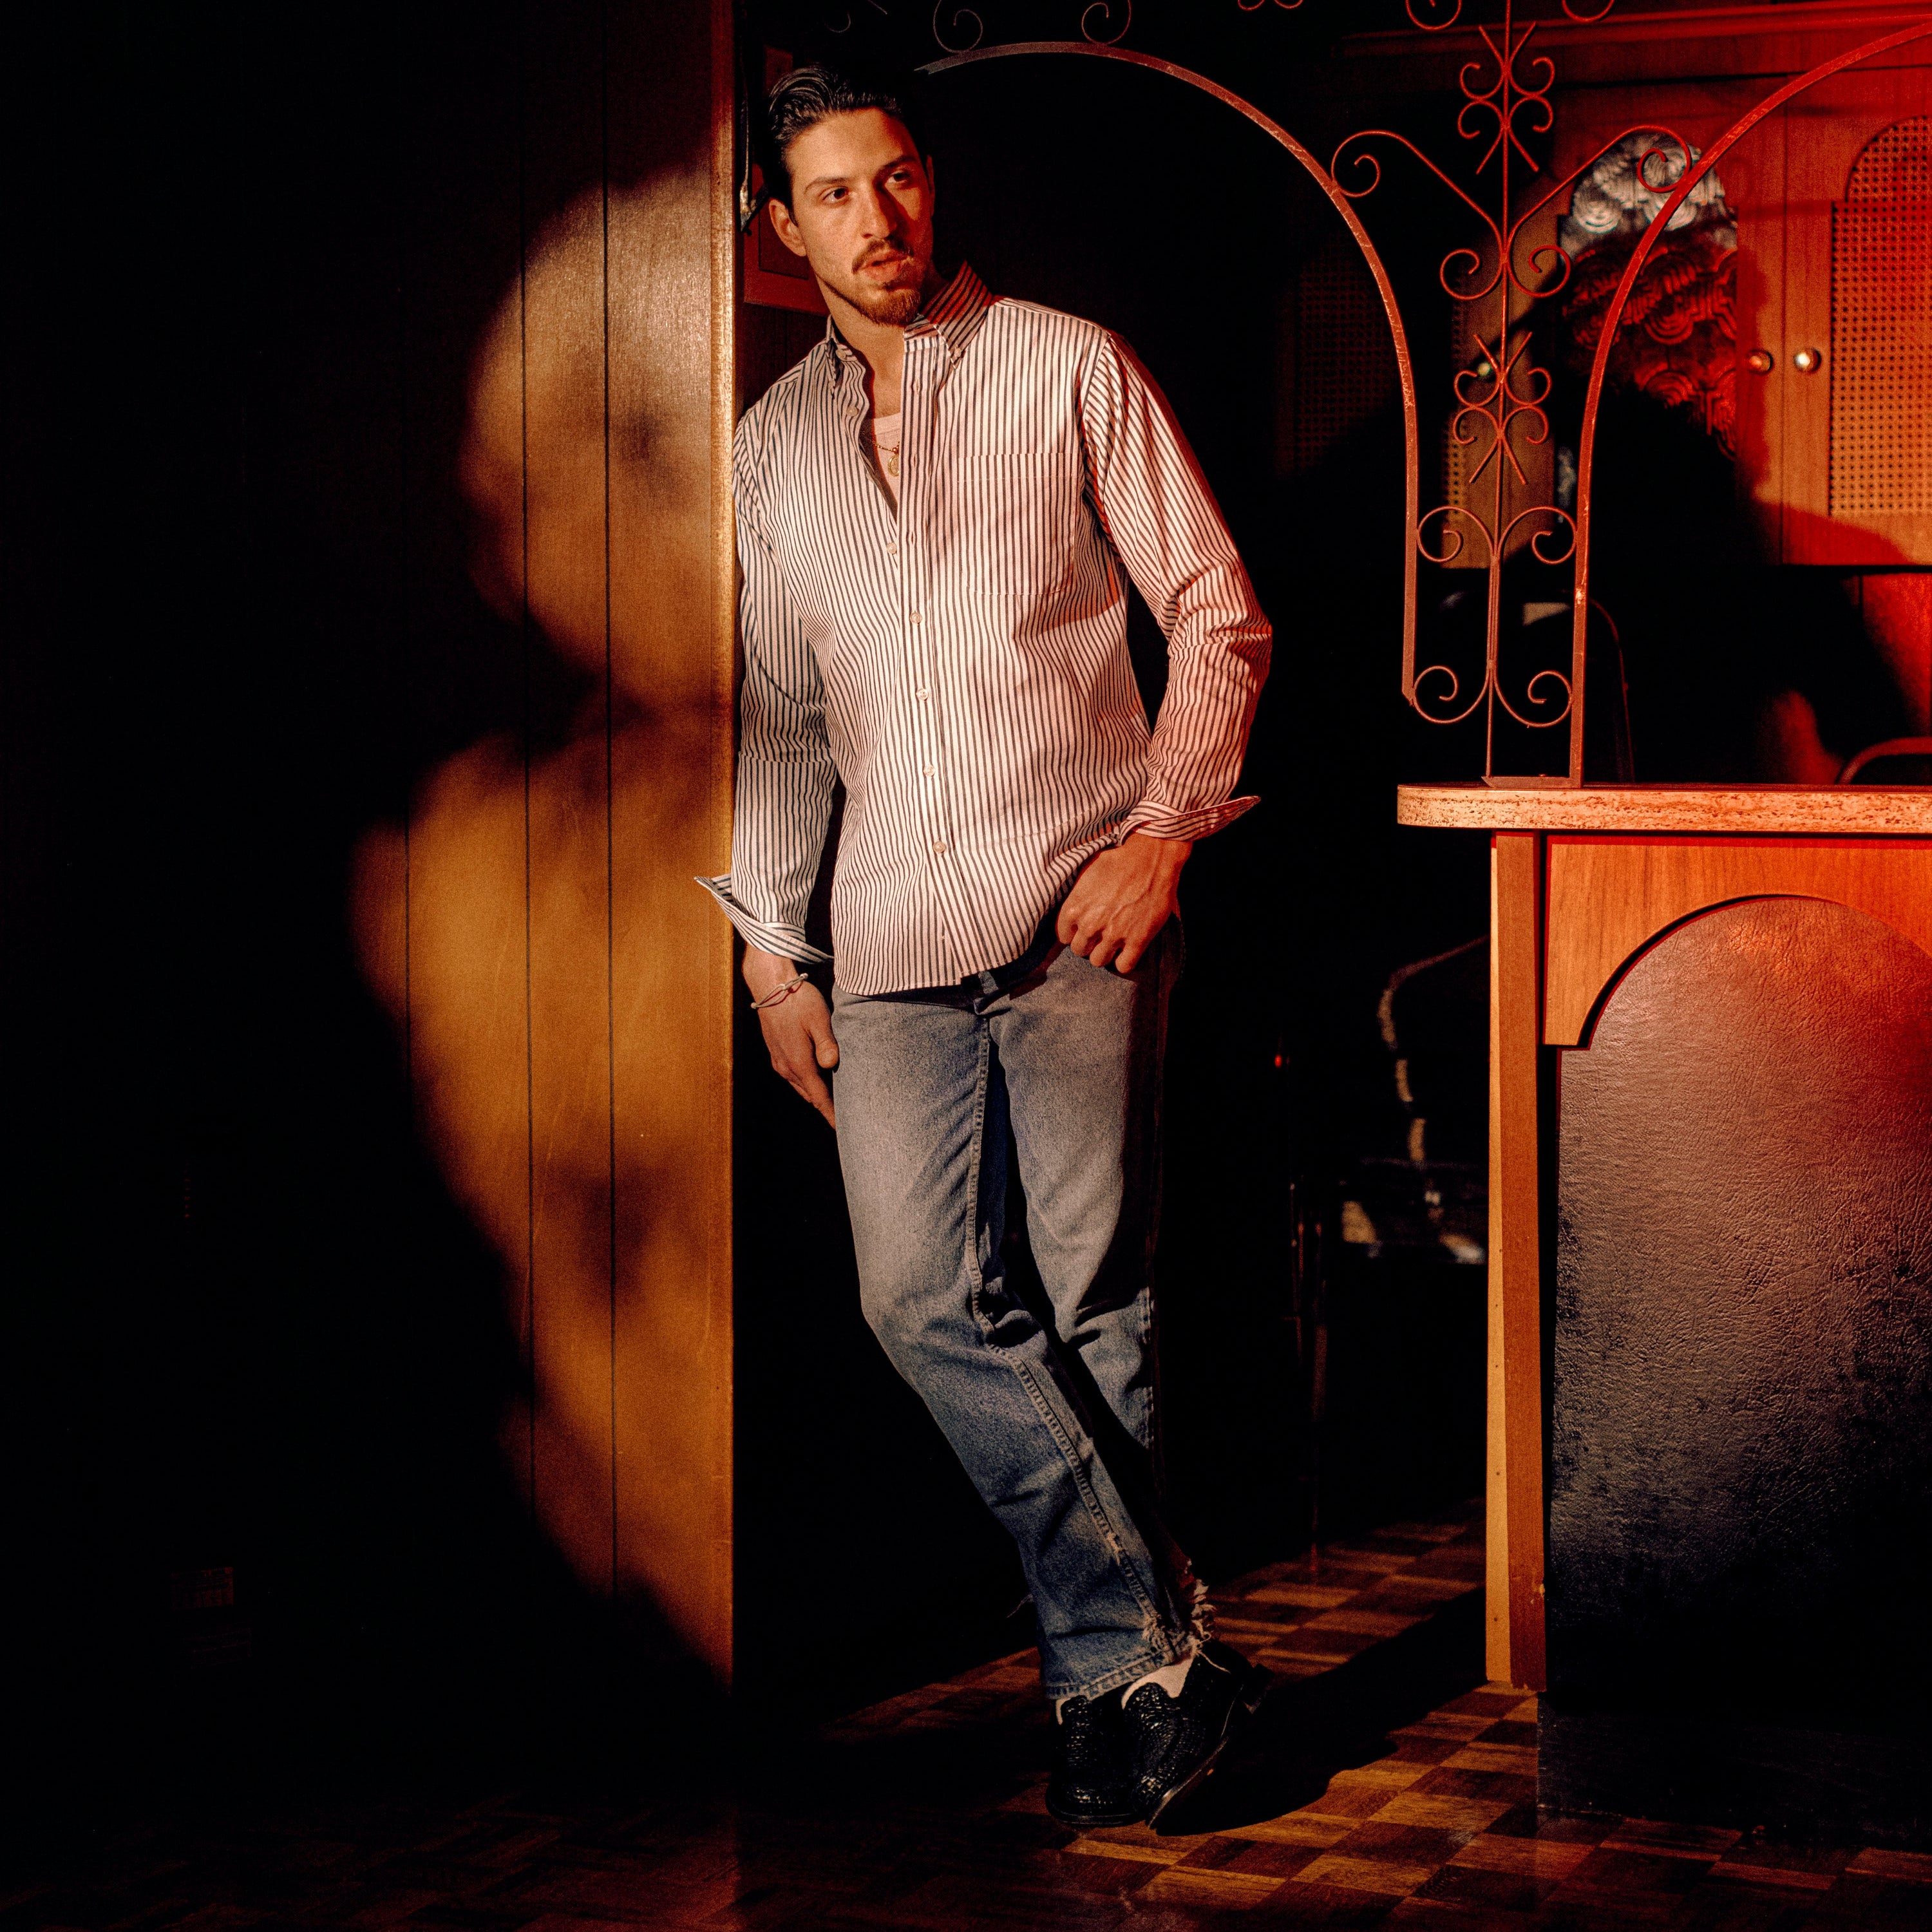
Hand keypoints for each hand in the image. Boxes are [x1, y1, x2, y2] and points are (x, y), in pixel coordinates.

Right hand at [744, 946, 837, 1126]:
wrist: (771, 986)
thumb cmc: (799, 1001)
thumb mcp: (819, 1019)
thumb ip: (827, 1044)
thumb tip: (831, 1066)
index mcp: (798, 1063)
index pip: (819, 1097)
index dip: (832, 1114)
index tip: (844, 1129)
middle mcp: (786, 1067)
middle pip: (811, 1096)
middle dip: (826, 1108)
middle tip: (846, 1117)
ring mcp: (779, 1061)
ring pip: (802, 1087)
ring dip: (817, 1095)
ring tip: (835, 1102)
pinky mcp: (777, 1053)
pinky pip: (795, 1077)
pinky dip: (808, 1083)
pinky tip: (819, 1078)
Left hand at [1055, 832, 1190, 973]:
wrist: (1150, 857)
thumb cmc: (1118, 860)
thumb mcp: (1085, 872)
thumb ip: (1075, 896)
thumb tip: (1071, 910)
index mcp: (1074, 908)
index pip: (1063, 936)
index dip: (1074, 932)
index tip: (1083, 927)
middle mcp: (1091, 924)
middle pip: (1080, 950)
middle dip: (1089, 943)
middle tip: (1100, 933)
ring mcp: (1114, 934)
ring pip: (1098, 961)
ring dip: (1105, 953)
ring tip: (1113, 942)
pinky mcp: (1138, 939)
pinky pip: (1124, 966)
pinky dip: (1125, 961)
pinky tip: (1128, 950)